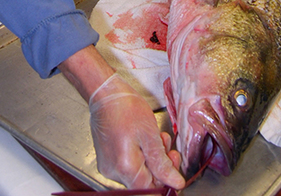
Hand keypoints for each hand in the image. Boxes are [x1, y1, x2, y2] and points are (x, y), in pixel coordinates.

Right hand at [88, 73, 184, 190]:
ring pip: (136, 173)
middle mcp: (113, 172)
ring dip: (151, 159)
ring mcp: (108, 166)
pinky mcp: (106, 159)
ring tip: (157, 139)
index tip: (174, 167)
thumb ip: (162, 163)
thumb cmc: (125, 108)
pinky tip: (144, 141)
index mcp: (125, 168)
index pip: (151, 190)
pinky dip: (139, 156)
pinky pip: (127, 166)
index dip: (166, 181)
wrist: (105, 93)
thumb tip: (175, 183)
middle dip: (160, 166)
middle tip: (169, 149)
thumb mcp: (150, 134)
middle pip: (143, 182)